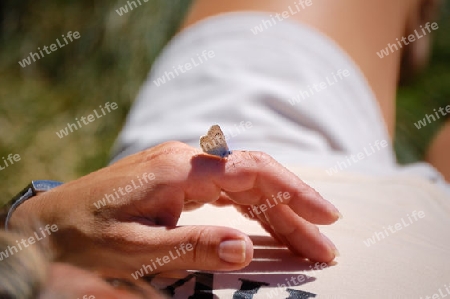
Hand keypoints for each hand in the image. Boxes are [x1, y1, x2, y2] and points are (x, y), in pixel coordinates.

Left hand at [11, 141, 339, 277]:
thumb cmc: (87, 234)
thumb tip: (245, 248)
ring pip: (245, 186)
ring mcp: (185, 168)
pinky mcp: (180, 180)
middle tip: (323, 245)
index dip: (293, 191)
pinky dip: (253, 210)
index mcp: (180, 170)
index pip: (252, 171)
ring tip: (304, 240)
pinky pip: (227, 192)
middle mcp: (188, 161)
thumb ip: (192, 246)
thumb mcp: (138, 249)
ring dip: (276, 213)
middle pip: (256, 180)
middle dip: (293, 211)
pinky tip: (267, 227)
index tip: (325, 216)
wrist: (52, 222)